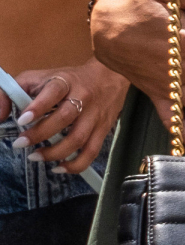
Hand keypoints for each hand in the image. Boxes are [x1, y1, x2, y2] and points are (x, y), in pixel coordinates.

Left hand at [11, 59, 130, 172]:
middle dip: (40, 133)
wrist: (111, 76)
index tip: (22, 120)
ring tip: (34, 156)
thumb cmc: (68, 79)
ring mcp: (95, 116)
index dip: (39, 106)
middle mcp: (83, 98)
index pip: (54, 91)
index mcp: (66, 81)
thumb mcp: (39, 78)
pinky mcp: (103, 130)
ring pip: (78, 138)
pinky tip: (59, 168)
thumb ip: (13, 92)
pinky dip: (76, 164)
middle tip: (20, 143)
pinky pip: (91, 152)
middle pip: (65, 117)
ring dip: (54, 152)